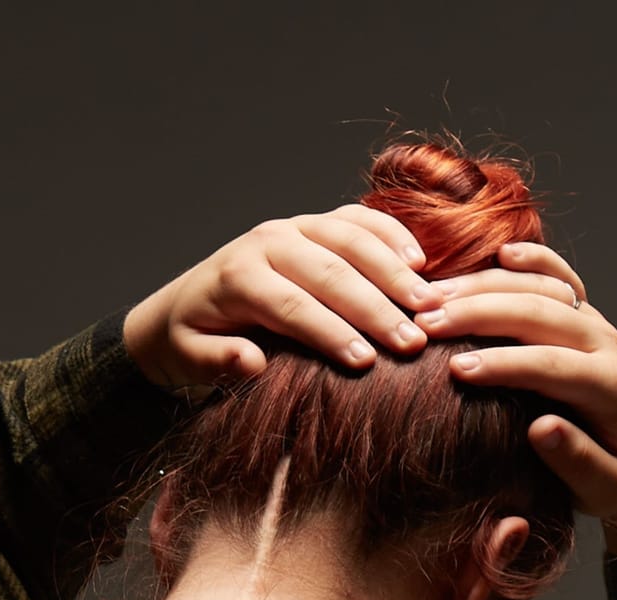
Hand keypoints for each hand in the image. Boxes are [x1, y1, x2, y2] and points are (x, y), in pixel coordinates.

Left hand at [123, 204, 442, 389]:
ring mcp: (295, 227)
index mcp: (238, 276)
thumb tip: (251, 362)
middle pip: (330, 272)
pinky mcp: (316, 224)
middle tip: (413, 341)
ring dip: (394, 272)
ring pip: (350, 240)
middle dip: (375, 308)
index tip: (366, 363)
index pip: (292, 304)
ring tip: (428, 304)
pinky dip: (391, 235)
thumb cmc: (197, 338)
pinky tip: (421, 263)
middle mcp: (268, 241)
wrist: (189, 303)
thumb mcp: (191, 358)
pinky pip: (358, 219)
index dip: (330, 333)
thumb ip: (217, 362)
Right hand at [413, 242, 616, 555]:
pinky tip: (500, 253)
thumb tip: (540, 429)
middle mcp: (606, 347)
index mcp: (611, 389)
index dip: (504, 364)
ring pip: (542, 288)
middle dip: (481, 314)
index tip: (457, 369)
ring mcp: (596, 326)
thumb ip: (576, 461)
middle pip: (541, 314)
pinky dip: (533, 261)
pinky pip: (561, 278)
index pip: (552, 366)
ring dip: (487, 286)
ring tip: (433, 296)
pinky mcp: (585, 318)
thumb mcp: (604, 489)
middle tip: (426, 322)